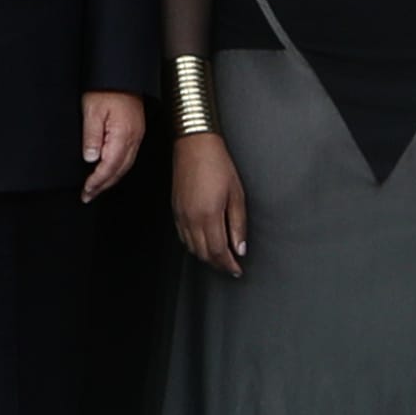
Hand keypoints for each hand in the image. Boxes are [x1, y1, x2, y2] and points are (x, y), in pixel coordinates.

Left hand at [79, 90, 145, 199]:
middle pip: (119, 170)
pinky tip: (110, 170)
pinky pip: (128, 156)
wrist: (123, 73)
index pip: (109, 167)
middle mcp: (133, 138)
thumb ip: (91, 137)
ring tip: (97, 187)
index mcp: (123, 135)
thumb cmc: (107, 87)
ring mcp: (137, 135)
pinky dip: (118, 167)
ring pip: (125, 165)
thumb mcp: (91, 110)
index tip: (86, 190)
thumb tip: (90, 159)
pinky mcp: (136, 131)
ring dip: (111, 179)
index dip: (97, 182)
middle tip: (88, 195)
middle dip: (103, 185)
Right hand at [170, 131, 244, 273]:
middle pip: (204, 254)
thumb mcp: (237, 194)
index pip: (218, 252)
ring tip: (220, 257)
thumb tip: (240, 247)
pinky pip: (183, 237)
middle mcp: (192, 219)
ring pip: (192, 248)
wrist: (194, 145)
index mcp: (209, 215)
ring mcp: (181, 215)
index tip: (237, 269)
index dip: (229, 265)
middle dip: (218, 264)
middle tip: (231, 266)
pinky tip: (204, 243)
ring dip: (206, 256)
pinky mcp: (176, 210)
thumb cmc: (217, 164)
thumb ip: (238, 224)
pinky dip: (194, 245)